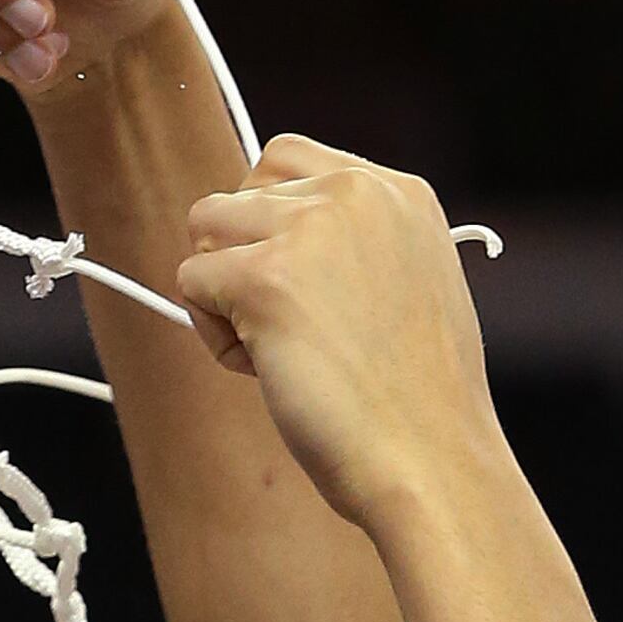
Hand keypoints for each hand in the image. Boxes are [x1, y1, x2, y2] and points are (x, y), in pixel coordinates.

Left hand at [175, 136, 502, 535]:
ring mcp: (309, 230)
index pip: (288, 160)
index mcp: (398, 192)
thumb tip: (271, 237)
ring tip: (277, 348)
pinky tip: (267, 371)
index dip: (270, 223)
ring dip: (223, 291)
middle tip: (291, 324)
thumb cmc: (421, 402)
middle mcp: (355, 193)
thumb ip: (358, 244)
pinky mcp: (265, 278)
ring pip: (204, 228)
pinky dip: (214, 335)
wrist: (432, 461)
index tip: (300, 284)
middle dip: (243, 254)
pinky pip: (190, 282)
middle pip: (238, 192)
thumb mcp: (412, 285)